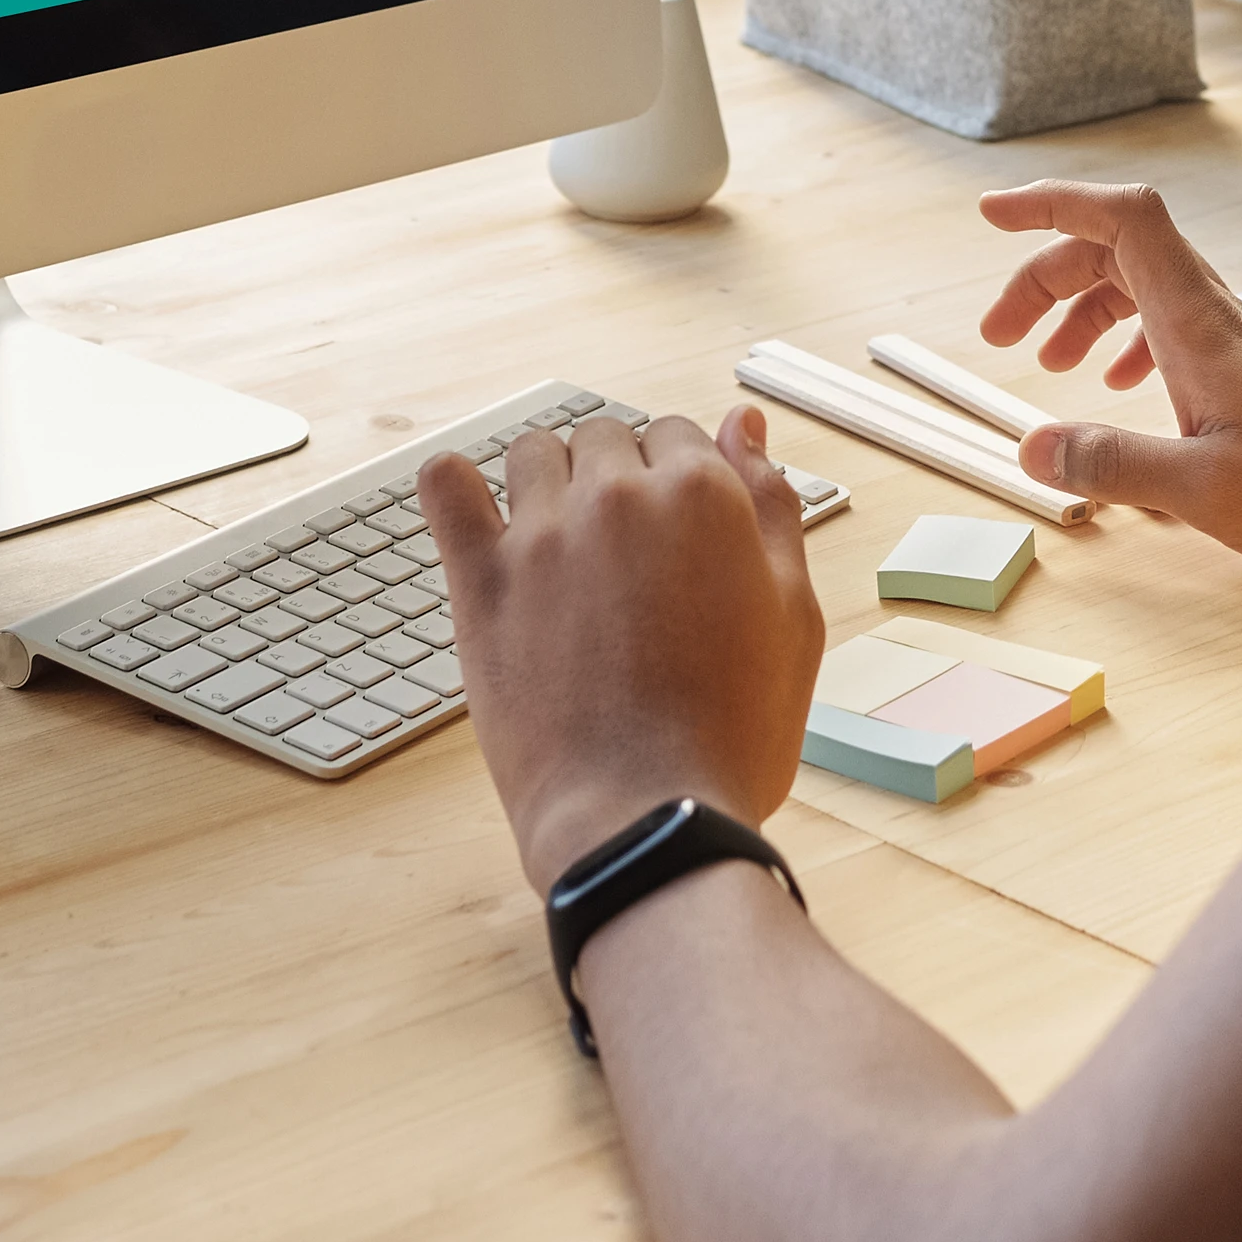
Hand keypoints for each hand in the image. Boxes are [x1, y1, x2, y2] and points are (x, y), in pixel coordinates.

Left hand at [422, 405, 827, 896]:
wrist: (645, 818)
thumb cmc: (731, 732)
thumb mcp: (794, 616)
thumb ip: (773, 505)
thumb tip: (745, 424)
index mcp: (703, 494)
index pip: (678, 434)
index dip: (680, 481)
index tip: (674, 534)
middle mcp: (620, 496)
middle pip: (607, 437)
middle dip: (618, 479)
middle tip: (625, 557)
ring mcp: (543, 535)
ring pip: (535, 451)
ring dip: (550, 479)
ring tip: (561, 543)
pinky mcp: (481, 580)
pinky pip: (447, 487)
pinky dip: (454, 485)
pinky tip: (470, 506)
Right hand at [974, 184, 1241, 579]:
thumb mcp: (1206, 492)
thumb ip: (1114, 464)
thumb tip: (1032, 447)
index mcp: (1199, 324)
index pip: (1121, 218)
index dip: (1053, 202)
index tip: (992, 214)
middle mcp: (1219, 317)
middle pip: (1118, 250)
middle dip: (1047, 276)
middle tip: (1000, 334)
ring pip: (1145, 288)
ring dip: (1085, 311)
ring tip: (1051, 365)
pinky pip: (1176, 328)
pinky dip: (1131, 342)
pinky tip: (1121, 388)